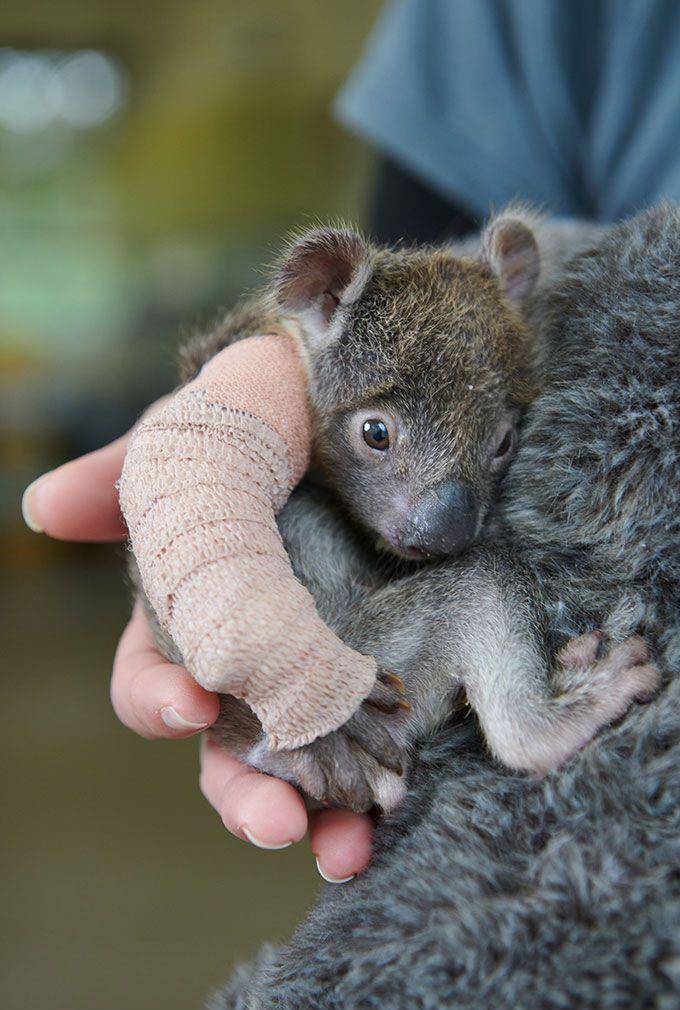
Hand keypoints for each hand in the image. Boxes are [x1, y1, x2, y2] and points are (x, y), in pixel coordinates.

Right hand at [21, 419, 373, 881]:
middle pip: (228, 755)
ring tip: (344, 851)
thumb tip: (40, 510)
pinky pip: (371, 748)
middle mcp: (244, 667)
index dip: (160, 703)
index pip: (152, 684)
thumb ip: (115, 482)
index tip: (192, 704)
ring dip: (316, 821)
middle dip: (245, 796)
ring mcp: (311, 679)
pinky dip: (376, 792)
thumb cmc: (243, 428)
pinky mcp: (374, 681)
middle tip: (272, 821)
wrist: (341, 411)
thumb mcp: (178, 448)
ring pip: (302, 771)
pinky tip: (390, 818)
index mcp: (184, 625)